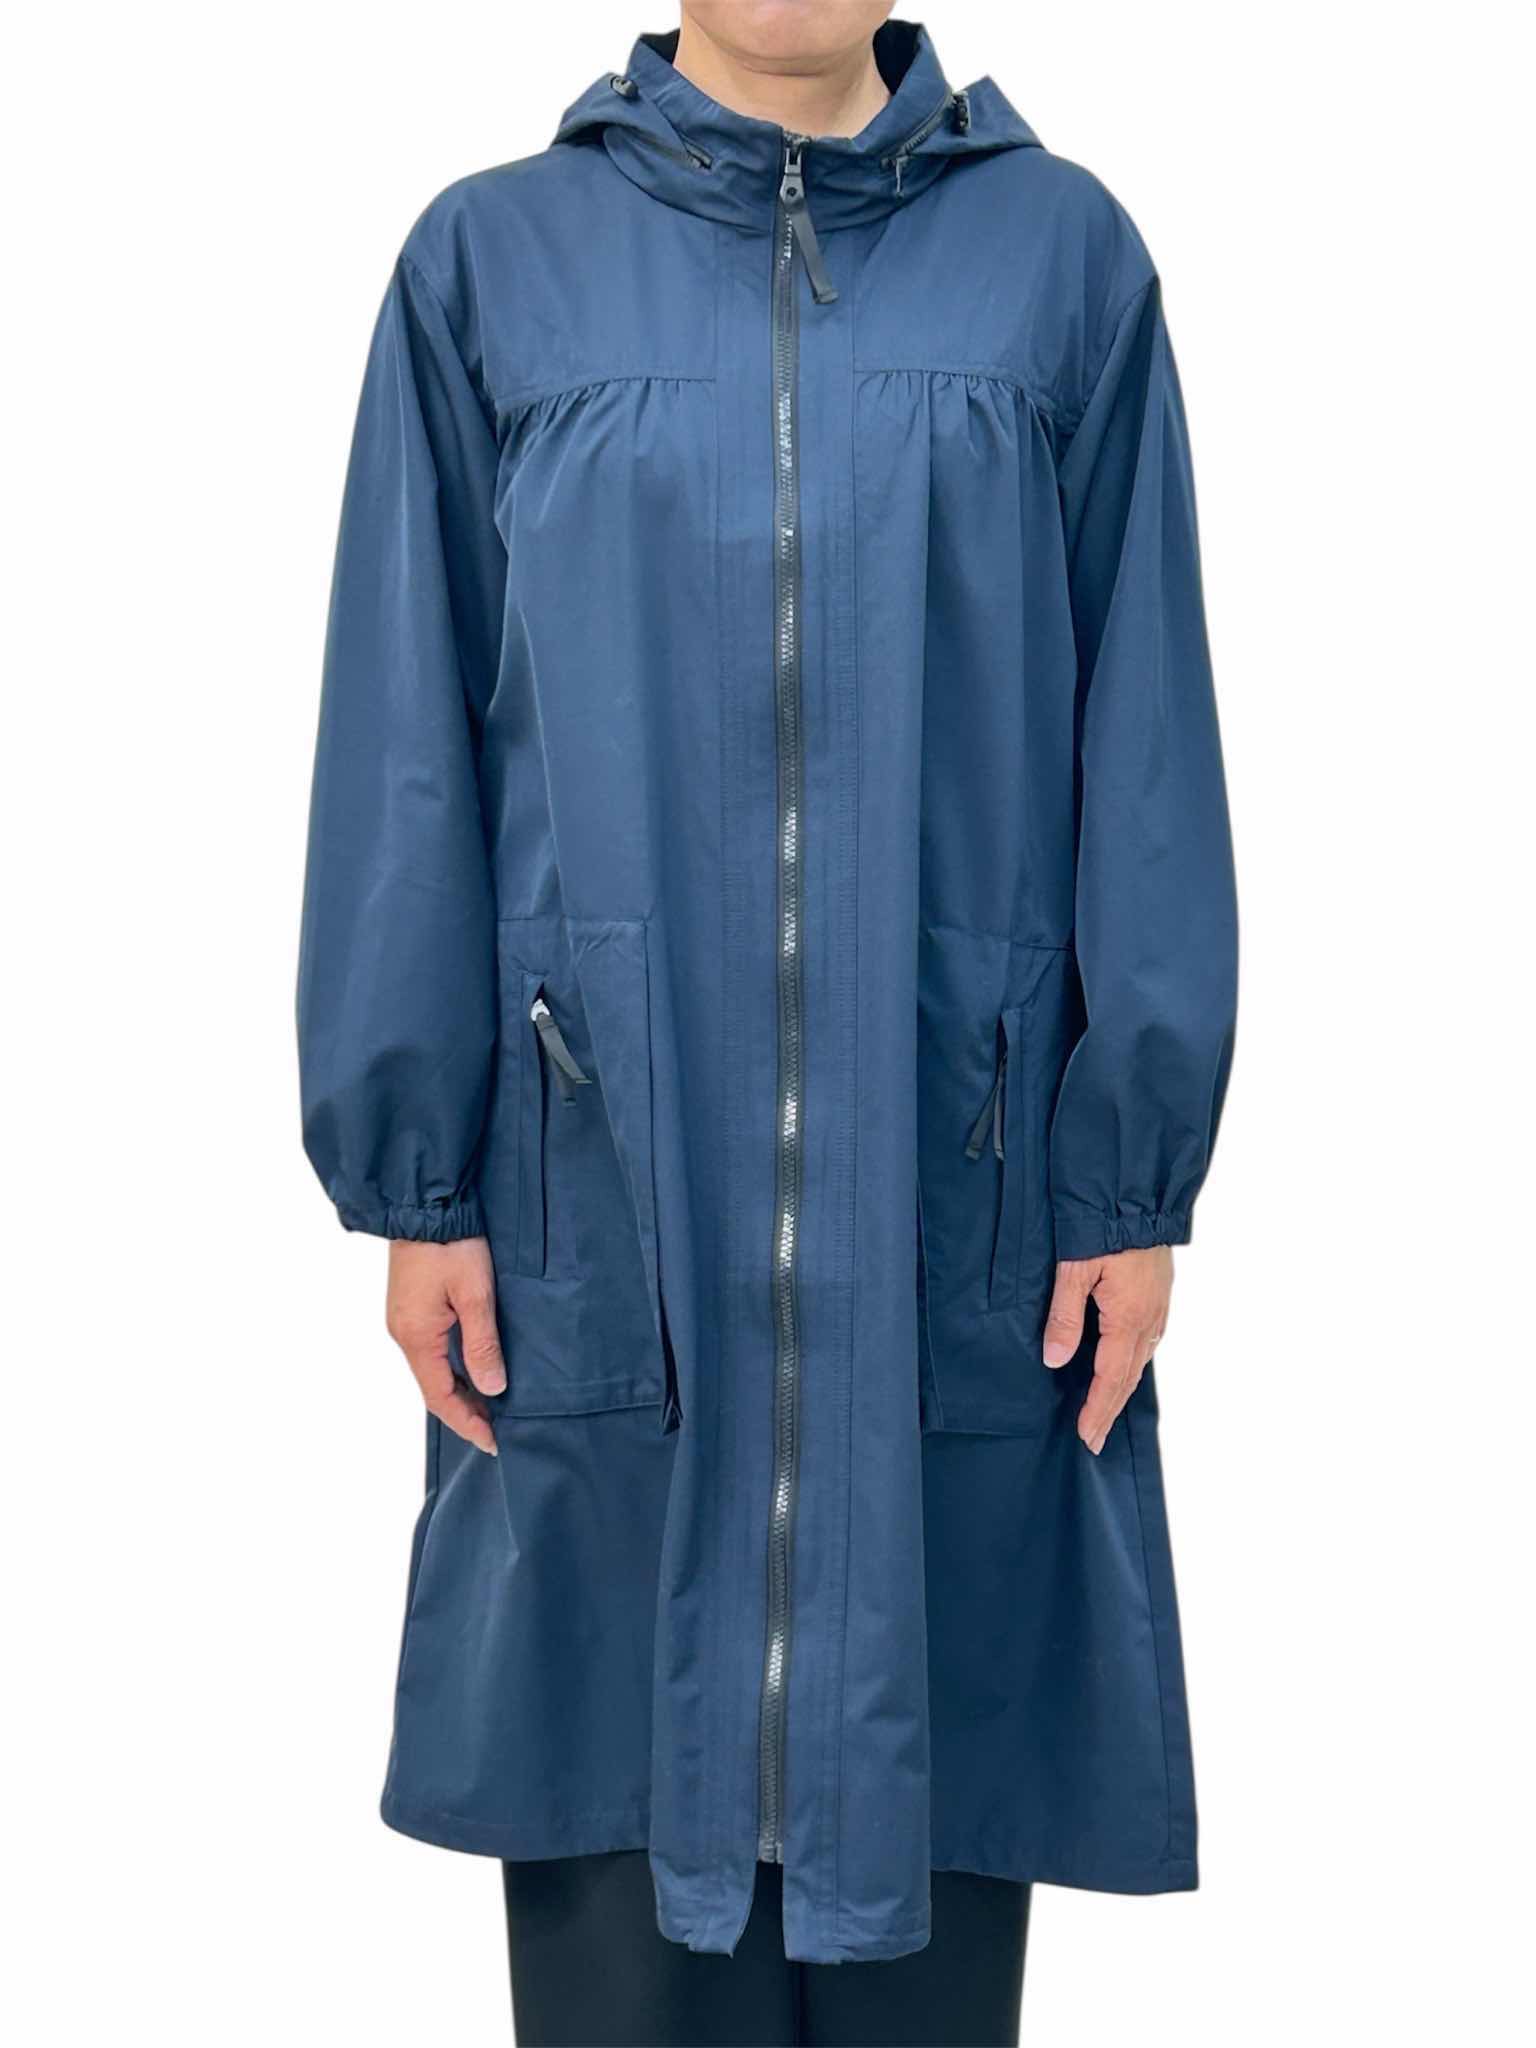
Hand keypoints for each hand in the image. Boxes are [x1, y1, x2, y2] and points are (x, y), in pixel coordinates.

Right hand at [385, 1238, 505, 1455]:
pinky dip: (454, 1367)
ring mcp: (405, 1319)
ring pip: (434, 1368)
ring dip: (461, 1389)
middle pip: (435, 1387)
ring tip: (492, 1406)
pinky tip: (475, 1369)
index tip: (495, 1443)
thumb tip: (492, 1390)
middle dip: (466, 1411)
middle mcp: (404, 1333)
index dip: (468, 1423)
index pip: (440, 1397)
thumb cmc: (452, 1245)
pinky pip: (433, 1349)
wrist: (426, 1202)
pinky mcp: (412, 1305)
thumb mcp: (475, 1295)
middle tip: (500, 1429)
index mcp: (416, 1337)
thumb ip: (483, 1344)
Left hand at [1042, 1247, 1172, 1455]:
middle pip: (1128, 1377)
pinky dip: (1132, 1365)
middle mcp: (1149, 1320)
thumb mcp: (1074, 1270)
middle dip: (1110, 1409)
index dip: (1098, 1409)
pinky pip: (1147, 1342)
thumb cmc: (1103, 1228)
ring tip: (1105, 1412)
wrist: (1138, 1196)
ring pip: (1140, 1361)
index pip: (1110, 1377)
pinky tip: (1123, 1368)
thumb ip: (1064, 1316)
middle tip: (1095, 1440)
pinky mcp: (1159, 1296)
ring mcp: (1158, 1308)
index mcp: (1128, 1318)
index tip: (1087, 1436)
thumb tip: (1054, 1359)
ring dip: (1121, 1389)